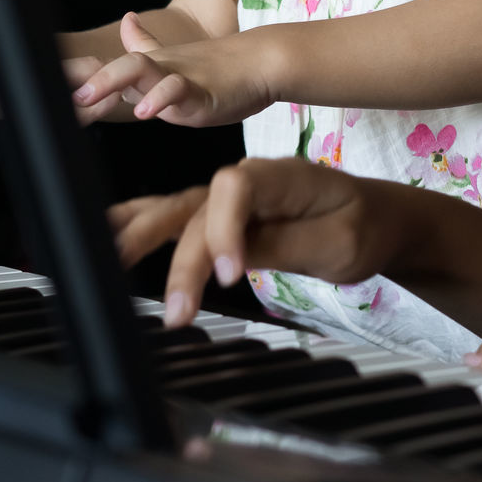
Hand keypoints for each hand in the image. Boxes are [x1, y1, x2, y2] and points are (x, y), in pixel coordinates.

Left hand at [71, 12, 276, 126]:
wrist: (262, 62)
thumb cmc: (221, 67)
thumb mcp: (176, 59)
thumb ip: (147, 45)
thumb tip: (126, 21)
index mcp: (151, 65)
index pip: (110, 66)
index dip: (80, 75)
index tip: (49, 87)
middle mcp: (159, 68)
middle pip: (117, 64)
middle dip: (86, 79)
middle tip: (60, 93)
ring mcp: (180, 77)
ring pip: (140, 70)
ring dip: (111, 82)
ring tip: (88, 99)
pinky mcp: (203, 92)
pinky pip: (177, 92)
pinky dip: (159, 100)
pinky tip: (145, 112)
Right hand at [110, 158, 395, 325]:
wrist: (376, 218)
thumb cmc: (362, 226)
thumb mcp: (337, 243)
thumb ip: (283, 245)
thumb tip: (234, 257)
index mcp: (280, 176)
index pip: (235, 188)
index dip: (224, 230)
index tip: (231, 276)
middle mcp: (247, 179)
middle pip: (197, 203)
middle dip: (174, 249)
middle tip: (171, 305)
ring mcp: (230, 196)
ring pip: (178, 210)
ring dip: (143, 236)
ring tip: (105, 259)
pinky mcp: (222, 216)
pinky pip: (179, 217)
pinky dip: (143, 224)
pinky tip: (110, 233)